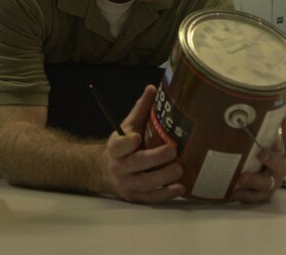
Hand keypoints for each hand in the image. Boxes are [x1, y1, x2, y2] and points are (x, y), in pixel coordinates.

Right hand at [105, 85, 184, 202]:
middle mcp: (119, 167)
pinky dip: (165, 195)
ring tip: (180, 169)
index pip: (118, 146)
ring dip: (163, 178)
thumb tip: (153, 87)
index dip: (127, 143)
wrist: (105, 170)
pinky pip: (150, 198)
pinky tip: (180, 188)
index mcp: (116, 147)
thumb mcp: (129, 126)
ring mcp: (126, 184)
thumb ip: (141, 109)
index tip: (137, 138)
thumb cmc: (125, 145)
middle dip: (154, 159)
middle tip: (173, 152)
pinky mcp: (135, 197)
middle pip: (135, 164)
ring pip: (144, 184)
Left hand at [231, 116, 285, 202]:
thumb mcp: (262, 143)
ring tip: (242, 177)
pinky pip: (254, 197)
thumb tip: (245, 110)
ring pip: (267, 183)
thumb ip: (259, 132)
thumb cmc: (259, 156)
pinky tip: (235, 192)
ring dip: (255, 180)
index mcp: (282, 154)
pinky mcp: (261, 195)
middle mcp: (280, 168)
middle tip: (261, 154)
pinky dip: (245, 195)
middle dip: (272, 159)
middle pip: (281, 165)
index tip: (285, 120)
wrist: (260, 182)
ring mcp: (272, 183)